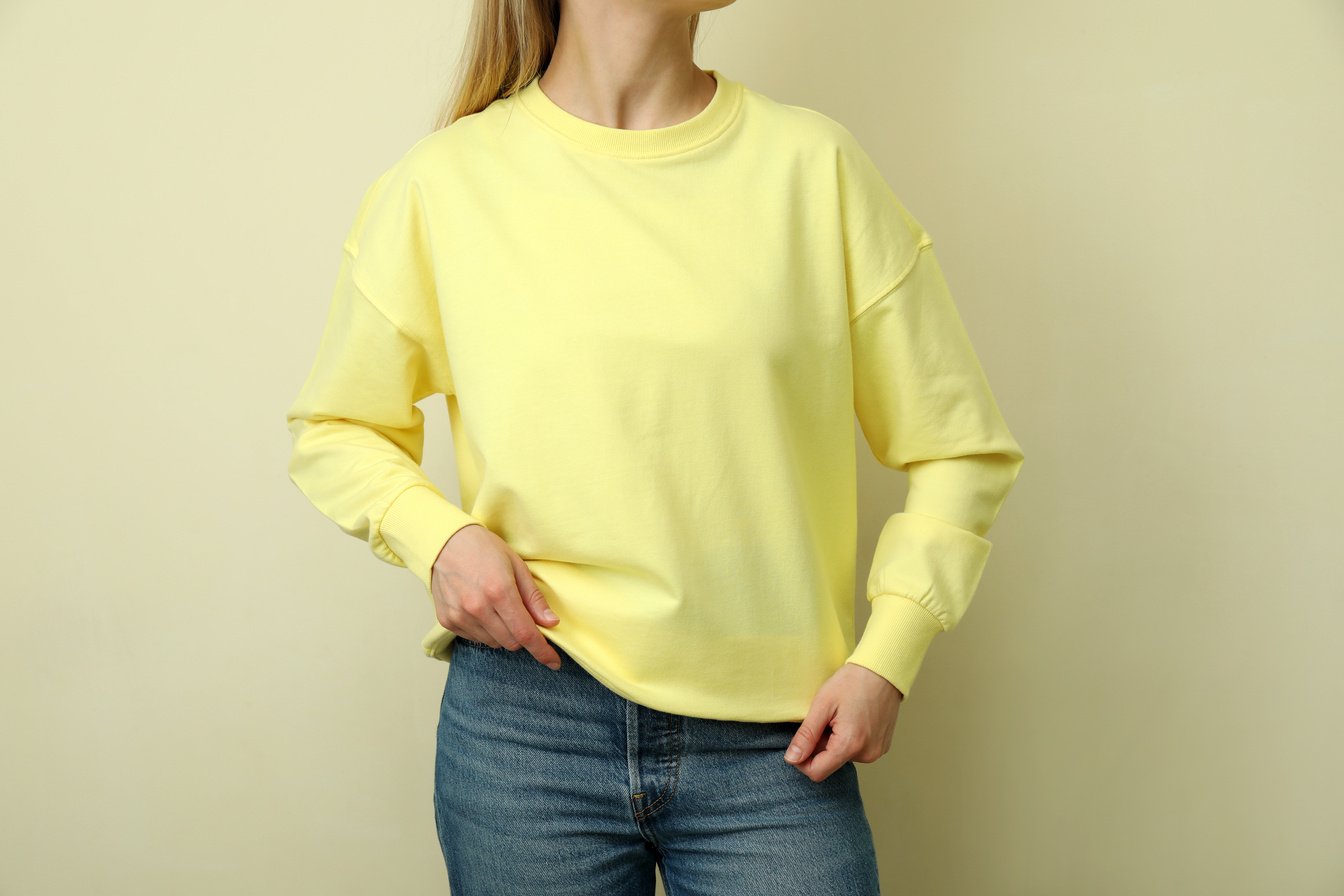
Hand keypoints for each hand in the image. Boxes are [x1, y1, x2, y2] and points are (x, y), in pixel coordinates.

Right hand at [430, 524, 563, 670]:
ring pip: (493, 643)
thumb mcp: (516, 566)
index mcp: (499, 592)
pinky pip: (475, 638)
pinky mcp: (447, 620)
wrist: (444, 541)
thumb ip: (534, 598)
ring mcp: (460, 616)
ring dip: (503, 633)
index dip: (542, 651)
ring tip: (498, 608)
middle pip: (511, 642)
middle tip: (521, 615)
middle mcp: (477, 608)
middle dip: (522, 635)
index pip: (525, 634)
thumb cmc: (483, 549)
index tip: (554, 662)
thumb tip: (551, 623)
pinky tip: (482, 610)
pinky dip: (485, 631)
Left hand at [783, 662, 903, 781]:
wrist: (882, 670)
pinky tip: (851, 719)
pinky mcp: (881, 747)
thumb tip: (792, 759)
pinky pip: (855, 751)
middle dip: (819, 746)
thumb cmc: (852, 682)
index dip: (801, 760)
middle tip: (824, 719)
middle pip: (829, 764)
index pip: (817, 772)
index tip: (800, 740)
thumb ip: (806, 735)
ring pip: (842, 757)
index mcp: (850, 745)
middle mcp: (867, 754)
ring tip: (839, 717)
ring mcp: (876, 751)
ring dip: (833, 742)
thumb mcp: (822, 705)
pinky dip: (847, 740)